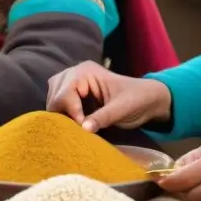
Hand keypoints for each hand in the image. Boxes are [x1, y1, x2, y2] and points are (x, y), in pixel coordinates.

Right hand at [46, 60, 172, 131]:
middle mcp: (75, 74)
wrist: (147, 100)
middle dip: (63, 114)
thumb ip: (103, 117)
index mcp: (86, 72)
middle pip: (54, 96)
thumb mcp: (121, 109)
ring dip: (62, 115)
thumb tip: (83, 129)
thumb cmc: (137, 100)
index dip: (71, 112)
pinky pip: (60, 105)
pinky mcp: (75, 95)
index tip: (83, 126)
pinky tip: (76, 124)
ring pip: (54, 100)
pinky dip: (65, 115)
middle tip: (78, 128)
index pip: (64, 93)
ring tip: (77, 126)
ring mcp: (73, 84)